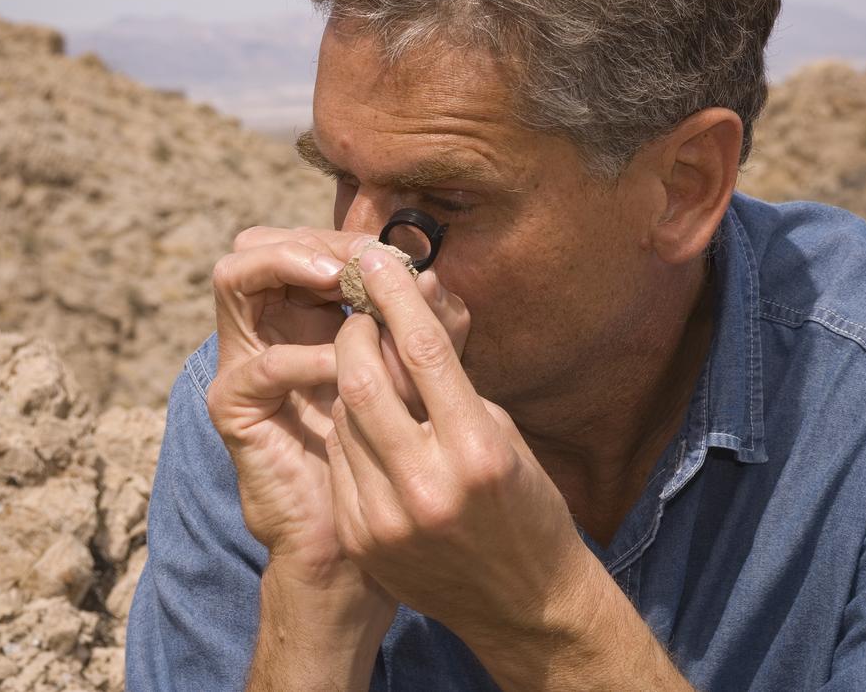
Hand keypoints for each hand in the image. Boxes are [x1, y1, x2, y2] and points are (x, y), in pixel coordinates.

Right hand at [207, 227, 469, 579]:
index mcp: (305, 312)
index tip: (397, 251)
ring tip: (345, 283)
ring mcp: (242, 363)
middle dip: (316, 241)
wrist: (372, 534)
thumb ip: (428, 330)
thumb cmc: (401, 449)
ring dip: (293, 267)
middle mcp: (266, 327)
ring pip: (235, 277)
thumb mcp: (420, 375)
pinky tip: (348, 369)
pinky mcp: (233, 408)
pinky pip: (263, 364)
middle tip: (364, 257)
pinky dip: (309, 356)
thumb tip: (434, 278)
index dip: (346, 236)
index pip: (304, 240)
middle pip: (257, 242)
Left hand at [324, 247, 590, 639]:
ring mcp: (386, 518)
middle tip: (362, 316)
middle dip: (356, 334)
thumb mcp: (502, 431)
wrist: (524, 605)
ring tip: (372, 371)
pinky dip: (352, 432)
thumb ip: (451, 377)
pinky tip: (372, 428)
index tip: (377, 259)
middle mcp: (427, 485)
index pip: (422, 351)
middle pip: (361, 379)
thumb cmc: (525, 504)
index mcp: (476, 450)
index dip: (395, 296)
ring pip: (343, 416)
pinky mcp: (361, 538)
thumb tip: (413, 306)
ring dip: (353, 383)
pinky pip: (340, 460)